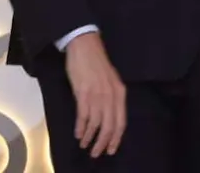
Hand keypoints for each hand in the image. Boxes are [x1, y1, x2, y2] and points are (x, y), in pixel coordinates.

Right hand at [64, 32, 126, 157]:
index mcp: (120, 93)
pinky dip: (81, 127)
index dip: (116, 138)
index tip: (111, 149)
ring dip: (90, 137)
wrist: (85, 46)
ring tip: (84, 144)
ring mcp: (97, 94)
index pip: (121, 121)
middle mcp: (111, 95)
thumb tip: (108, 117)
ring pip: (96, 123)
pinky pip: (83, 116)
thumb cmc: (96, 63)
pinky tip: (78, 134)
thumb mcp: (110, 81)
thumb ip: (111, 97)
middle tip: (96, 153)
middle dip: (103, 143)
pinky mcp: (83, 93)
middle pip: (109, 126)